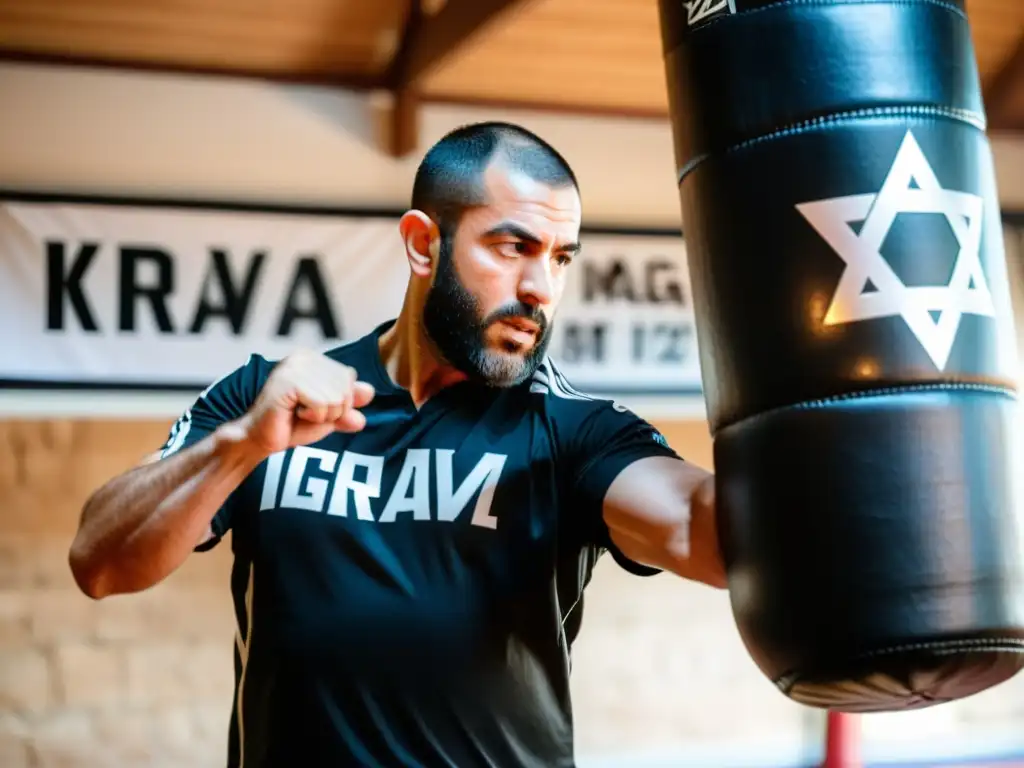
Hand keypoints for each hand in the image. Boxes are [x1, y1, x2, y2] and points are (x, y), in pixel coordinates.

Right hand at [239, 349, 374, 455]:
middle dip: (332, 410)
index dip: (340, 402)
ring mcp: (294, 367)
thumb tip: (370, 392)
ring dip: (321, 416)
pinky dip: (313, 417)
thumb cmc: (292, 425)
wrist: (260, 440)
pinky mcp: (287, 381)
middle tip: (306, 414)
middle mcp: (303, 357)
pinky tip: (293, 413)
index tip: (314, 407)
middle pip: (345, 388)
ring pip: (336, 398)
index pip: (349, 378)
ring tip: (299, 414)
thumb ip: (349, 403)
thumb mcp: (329, 415)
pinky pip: (322, 404)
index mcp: (313, 359)